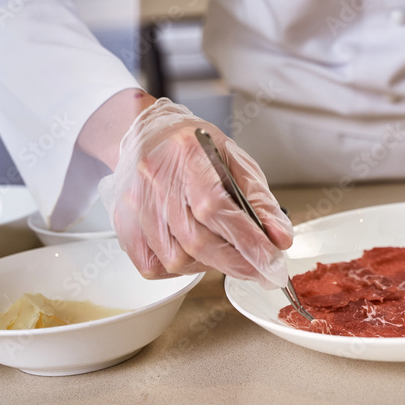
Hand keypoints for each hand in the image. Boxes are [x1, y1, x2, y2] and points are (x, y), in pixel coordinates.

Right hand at [97, 98, 292, 287]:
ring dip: (210, 265)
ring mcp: (135, 204)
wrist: (149, 133)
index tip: (271, 263)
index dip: (247, 241)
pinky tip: (196, 254)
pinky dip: (180, 268)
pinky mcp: (124, 224)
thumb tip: (280, 238)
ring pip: (175, 259)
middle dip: (236, 263)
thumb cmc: (197, 147)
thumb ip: (261, 201)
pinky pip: (153, 266)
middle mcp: (156, 180)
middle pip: (196, 240)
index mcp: (189, 156)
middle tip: (261, 271)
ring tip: (227, 253)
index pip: (217, 208)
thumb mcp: (238, 161)